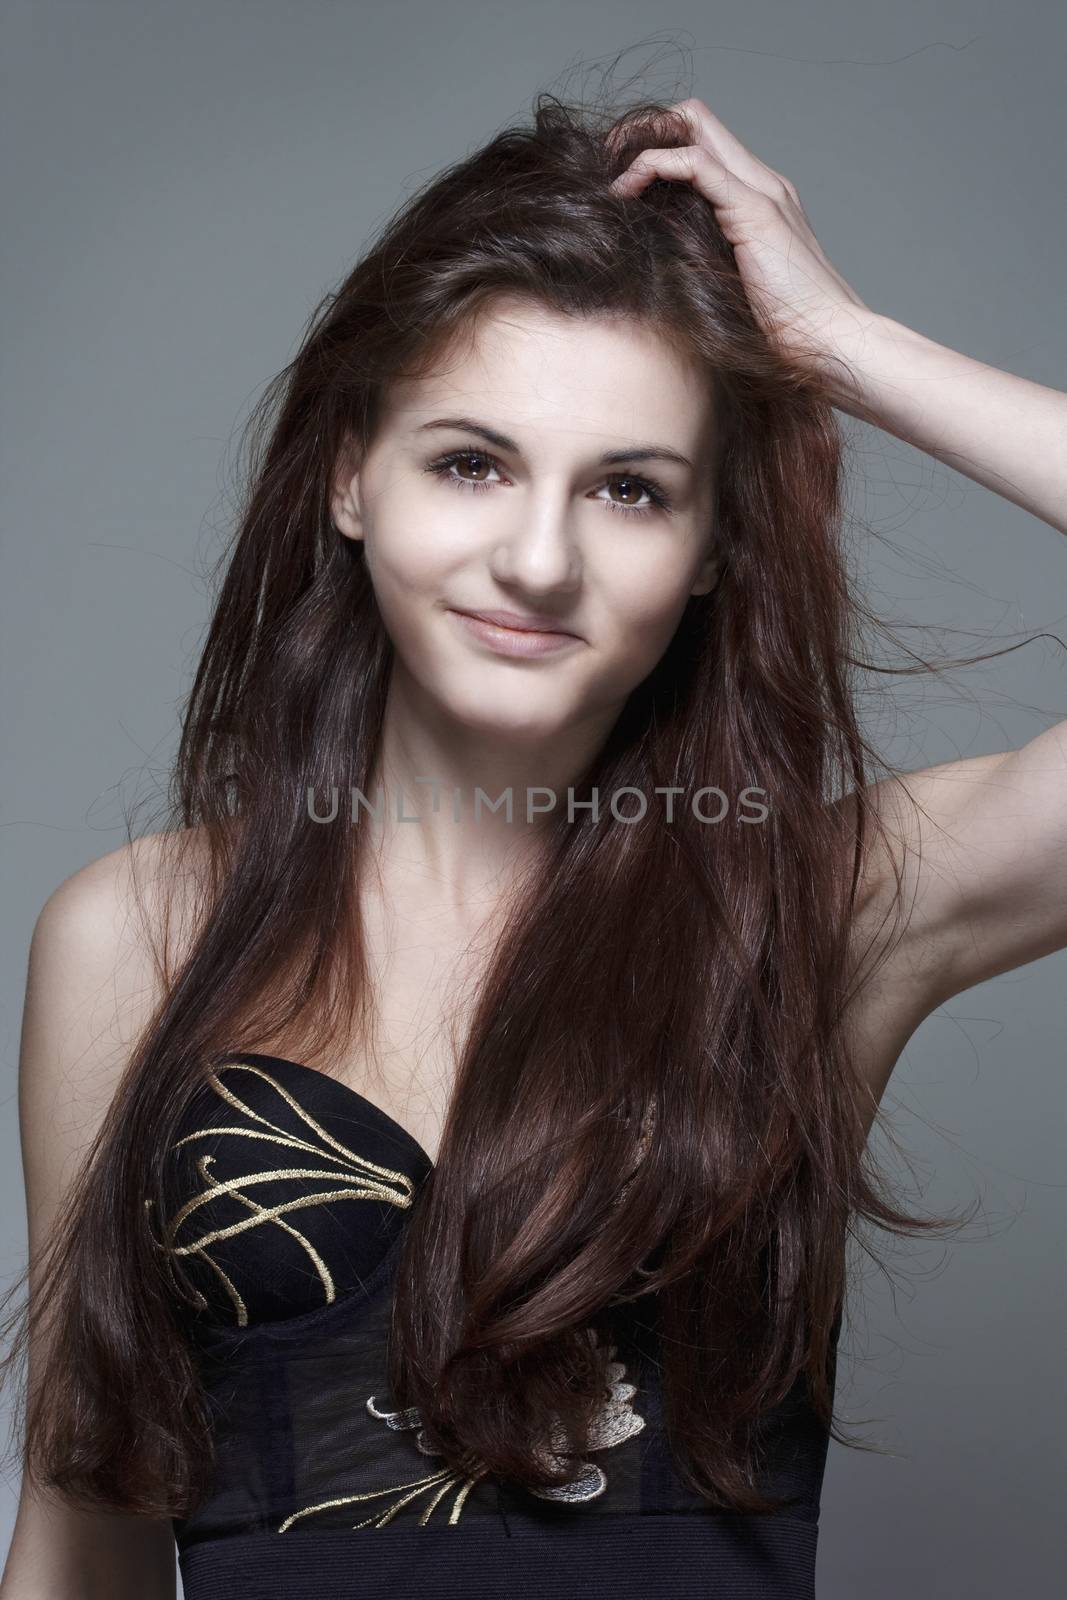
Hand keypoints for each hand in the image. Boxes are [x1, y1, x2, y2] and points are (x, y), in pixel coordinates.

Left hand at [609, 98, 874, 390]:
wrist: (828, 342)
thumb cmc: (785, 332)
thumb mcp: (729, 289)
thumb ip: (702, 264)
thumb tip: (653, 270)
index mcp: (757, 198)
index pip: (701, 139)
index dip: (655, 146)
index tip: (618, 181)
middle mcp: (761, 182)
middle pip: (694, 117)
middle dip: (642, 132)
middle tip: (606, 167)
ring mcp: (760, 190)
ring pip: (692, 126)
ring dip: (641, 143)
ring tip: (610, 179)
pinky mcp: (753, 209)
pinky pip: (694, 163)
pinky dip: (653, 167)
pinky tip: (625, 193)